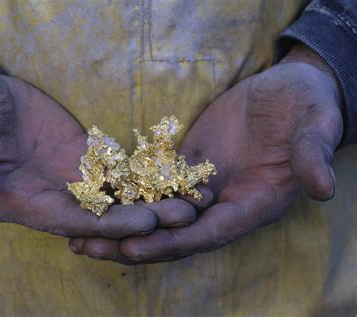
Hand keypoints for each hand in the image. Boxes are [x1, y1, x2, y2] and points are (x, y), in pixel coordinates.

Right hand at [0, 67, 196, 237]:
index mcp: (17, 201)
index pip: (66, 220)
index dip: (105, 224)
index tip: (144, 223)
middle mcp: (47, 198)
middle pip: (99, 216)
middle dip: (141, 219)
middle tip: (184, 216)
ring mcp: (66, 180)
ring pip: (113, 197)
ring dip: (150, 200)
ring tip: (191, 199)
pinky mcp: (80, 158)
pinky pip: (114, 170)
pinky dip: (142, 175)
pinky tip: (172, 174)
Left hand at [69, 44, 343, 261]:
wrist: (289, 90)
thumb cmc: (307, 107)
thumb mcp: (314, 126)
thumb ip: (312, 155)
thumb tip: (324, 187)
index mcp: (252, 204)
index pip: (208, 233)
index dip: (172, 243)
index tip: (132, 249)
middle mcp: (223, 203)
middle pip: (172, 232)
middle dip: (130, 242)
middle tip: (85, 247)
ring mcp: (201, 185)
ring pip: (156, 212)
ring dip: (119, 222)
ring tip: (77, 229)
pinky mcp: (186, 164)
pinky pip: (152, 182)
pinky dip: (126, 193)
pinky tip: (96, 194)